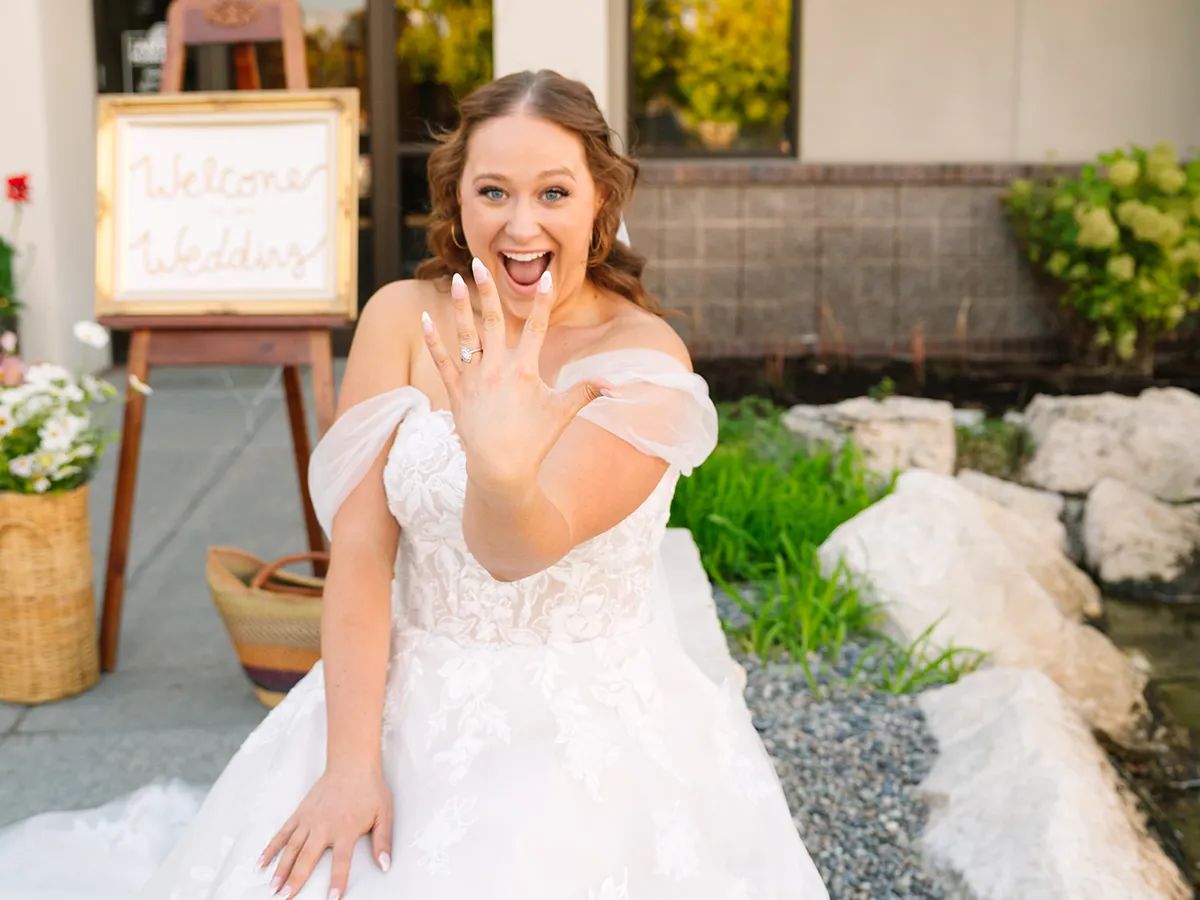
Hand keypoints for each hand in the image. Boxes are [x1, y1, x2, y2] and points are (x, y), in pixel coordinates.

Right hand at [258, 766, 392, 898]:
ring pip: (291, 848)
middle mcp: (324, 826)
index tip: (331, 899)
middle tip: (284, 897)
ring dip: (281, 869)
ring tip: (272, 888)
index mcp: (346, 829)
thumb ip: (383, 841)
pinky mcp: (300, 812)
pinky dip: (271, 847)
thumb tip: (385, 865)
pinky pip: (283, 832)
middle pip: (307, 858)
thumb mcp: (384, 814)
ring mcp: (309, 819)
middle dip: (296, 880)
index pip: (341, 861)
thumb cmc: (370, 789)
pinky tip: (261, 862)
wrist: (352, 763)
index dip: (337, 881)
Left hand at [421, 258, 609, 495]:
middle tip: (480, 262)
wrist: (501, 470)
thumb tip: (618, 386)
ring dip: (460, 305)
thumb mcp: (563, 414)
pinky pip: (442, 360)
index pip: (536, 326)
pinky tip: (424, 319)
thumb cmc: (534, 442)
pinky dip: (433, 340)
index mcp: (525, 369)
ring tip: (454, 279)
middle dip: (487, 289)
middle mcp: (497, 368)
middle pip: (493, 320)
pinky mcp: (456, 392)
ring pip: (465, 334)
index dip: (542, 301)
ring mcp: (474, 379)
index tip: (545, 276)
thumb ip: (587, 392)